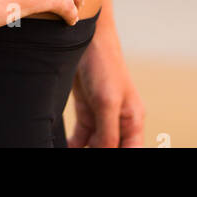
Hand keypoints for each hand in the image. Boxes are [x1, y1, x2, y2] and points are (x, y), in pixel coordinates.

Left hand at [67, 27, 145, 147]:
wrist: (85, 38)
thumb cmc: (104, 65)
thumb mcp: (107, 102)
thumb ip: (108, 134)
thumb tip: (104, 153)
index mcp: (133, 121)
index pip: (132, 152)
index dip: (120, 158)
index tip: (99, 155)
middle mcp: (120, 122)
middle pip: (112, 149)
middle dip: (99, 153)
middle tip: (82, 154)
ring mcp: (102, 118)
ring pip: (95, 146)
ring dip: (85, 151)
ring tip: (69, 152)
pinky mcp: (86, 112)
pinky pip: (81, 138)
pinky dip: (74, 146)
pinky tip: (63, 147)